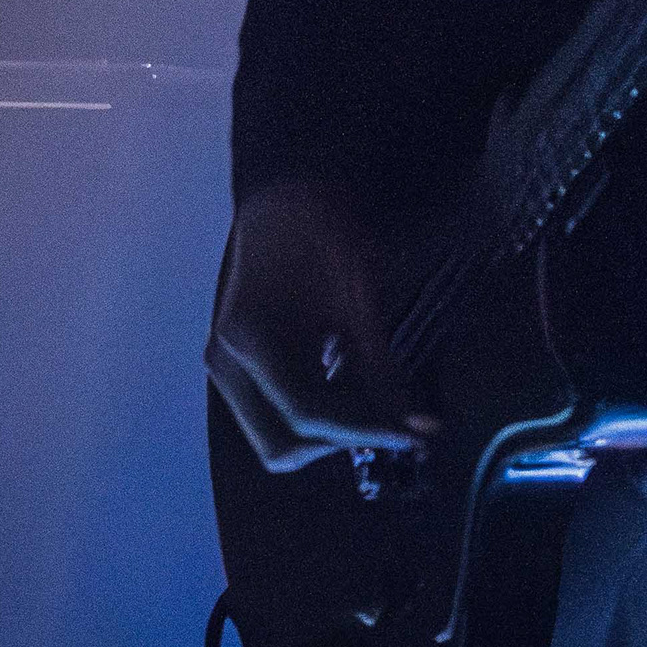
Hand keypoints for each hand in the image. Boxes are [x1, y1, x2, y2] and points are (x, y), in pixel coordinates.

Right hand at [207, 175, 434, 471]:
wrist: (284, 200)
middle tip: (391, 419)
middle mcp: (226, 365)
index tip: (414, 434)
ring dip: (330, 431)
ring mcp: (226, 370)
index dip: (366, 431)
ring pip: (278, 438)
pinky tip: (351, 381)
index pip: (307, 415)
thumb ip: (383, 372)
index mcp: (249, 341)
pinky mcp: (238, 370)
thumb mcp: (358, 300)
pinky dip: (318, 413)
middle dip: (341, 441)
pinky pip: (277, 415)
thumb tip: (420, 429)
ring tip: (375, 396)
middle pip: (282, 446)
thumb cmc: (321, 234)